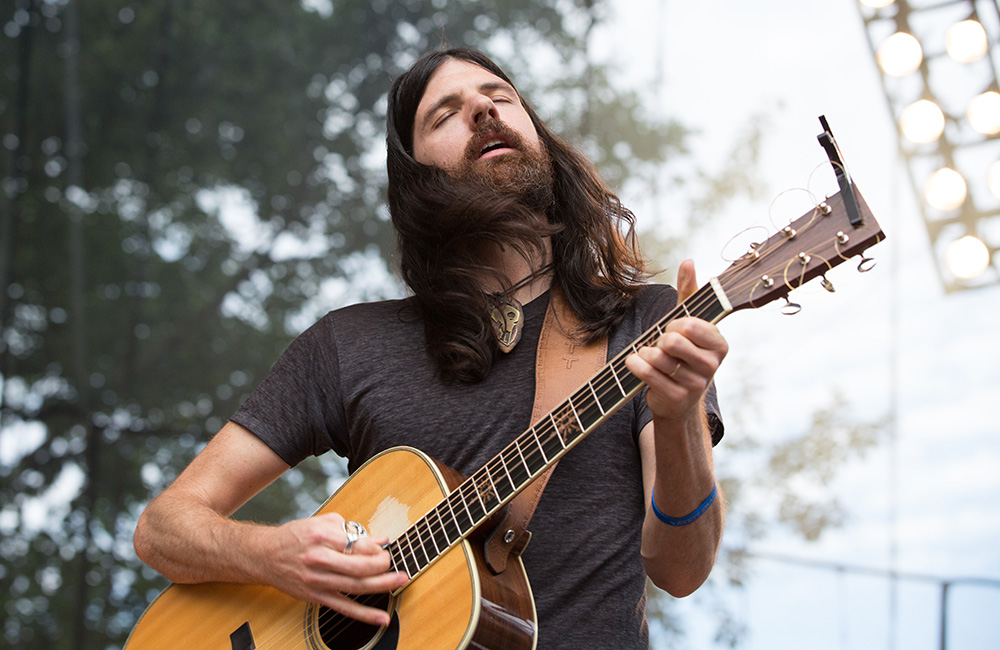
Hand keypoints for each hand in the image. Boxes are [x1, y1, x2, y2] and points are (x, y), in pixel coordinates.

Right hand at [261, 512, 407, 626]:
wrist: (265, 555)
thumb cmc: (296, 536)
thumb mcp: (322, 523)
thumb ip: (351, 530)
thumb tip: (379, 539)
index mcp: (321, 536)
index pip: (357, 544)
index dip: (376, 547)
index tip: (385, 548)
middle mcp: (319, 559)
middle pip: (359, 566)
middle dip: (383, 566)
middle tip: (394, 564)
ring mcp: (317, 580)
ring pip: (355, 586)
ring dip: (382, 586)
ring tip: (400, 581)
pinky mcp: (315, 596)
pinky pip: (344, 607)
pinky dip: (365, 614)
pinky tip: (382, 617)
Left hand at [625, 260, 727, 423]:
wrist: (677, 400)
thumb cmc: (682, 354)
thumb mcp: (687, 323)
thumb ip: (689, 292)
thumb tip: (689, 261)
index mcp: (719, 343)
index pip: (689, 323)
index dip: (674, 324)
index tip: (675, 330)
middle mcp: (712, 365)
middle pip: (672, 340)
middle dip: (659, 340)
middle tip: (662, 346)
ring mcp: (696, 384)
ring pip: (657, 357)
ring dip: (645, 353)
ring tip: (651, 357)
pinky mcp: (676, 398)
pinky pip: (646, 372)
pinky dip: (635, 365)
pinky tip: (636, 364)